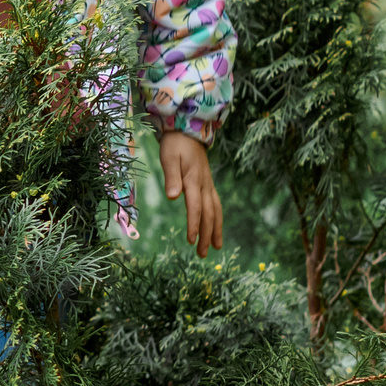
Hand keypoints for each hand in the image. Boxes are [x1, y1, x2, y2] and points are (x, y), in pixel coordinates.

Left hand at [161, 131, 223, 255]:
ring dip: (215, 229)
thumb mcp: (168, 157)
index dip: (193, 225)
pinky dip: (217, 218)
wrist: (188, 131)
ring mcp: (208, 185)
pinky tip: (215, 228)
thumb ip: (171, 177)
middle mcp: (204, 185)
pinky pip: (216, 205)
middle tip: (202, 254)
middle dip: (206, 234)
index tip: (190, 240)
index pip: (195, 208)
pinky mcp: (208, 184)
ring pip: (216, 210)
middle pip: (208, 214)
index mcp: (193, 180)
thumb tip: (172, 197)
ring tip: (215, 247)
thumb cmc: (174, 144)